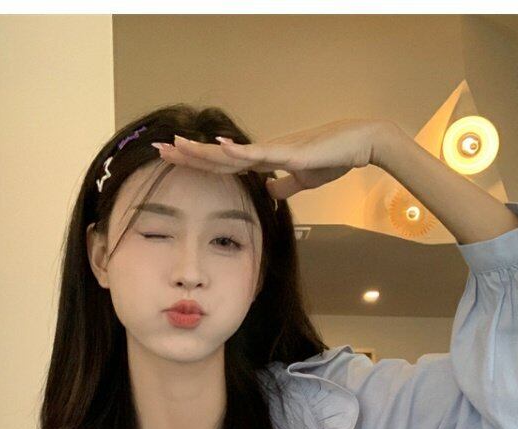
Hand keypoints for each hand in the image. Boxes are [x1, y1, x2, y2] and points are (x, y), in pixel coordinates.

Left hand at [154, 118, 393, 201]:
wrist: (359, 144)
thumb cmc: (333, 158)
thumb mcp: (302, 180)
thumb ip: (283, 187)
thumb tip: (267, 194)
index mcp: (264, 160)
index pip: (223, 162)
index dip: (198, 160)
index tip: (174, 158)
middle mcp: (262, 151)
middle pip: (218, 155)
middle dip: (188, 153)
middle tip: (158, 148)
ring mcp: (274, 149)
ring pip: (231, 152)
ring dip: (203, 150)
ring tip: (176, 145)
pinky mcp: (289, 152)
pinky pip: (258, 154)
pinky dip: (237, 152)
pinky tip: (218, 147)